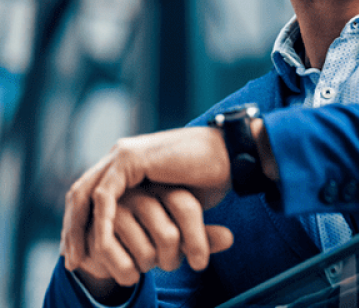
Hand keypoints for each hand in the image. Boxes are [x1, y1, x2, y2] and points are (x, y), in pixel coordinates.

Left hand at [62, 127, 231, 272]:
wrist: (233, 154)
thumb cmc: (213, 176)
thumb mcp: (175, 199)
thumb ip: (156, 209)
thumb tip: (153, 236)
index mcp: (128, 161)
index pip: (91, 193)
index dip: (82, 223)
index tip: (80, 252)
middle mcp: (121, 155)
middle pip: (81, 194)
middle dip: (72, 228)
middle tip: (70, 260)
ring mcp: (123, 154)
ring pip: (85, 194)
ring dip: (78, 228)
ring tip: (78, 258)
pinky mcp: (131, 158)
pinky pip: (104, 195)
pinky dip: (99, 222)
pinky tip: (99, 244)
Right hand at [70, 185, 233, 300]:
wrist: (113, 242)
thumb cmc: (154, 236)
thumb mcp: (182, 236)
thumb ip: (202, 237)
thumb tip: (230, 238)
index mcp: (166, 188)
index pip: (188, 210)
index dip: (197, 242)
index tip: (199, 264)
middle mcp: (141, 192)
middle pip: (169, 235)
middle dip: (172, 260)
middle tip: (168, 265)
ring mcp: (114, 207)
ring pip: (145, 250)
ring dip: (149, 268)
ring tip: (146, 266)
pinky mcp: (93, 226)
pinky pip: (115, 256)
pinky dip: (127, 273)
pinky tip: (130, 276)